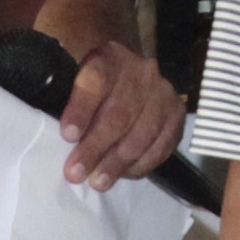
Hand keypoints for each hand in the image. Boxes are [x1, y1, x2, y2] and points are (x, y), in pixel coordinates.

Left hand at [57, 39, 188, 188]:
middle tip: (76, 173)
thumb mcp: (77, 79)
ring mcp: (163, 94)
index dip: (81, 110)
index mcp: (109, 57)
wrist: (129, 75)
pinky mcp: (177, 116)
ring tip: (98, 182)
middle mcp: (141, 72)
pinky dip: (140, 165)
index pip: (96, 82)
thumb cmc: (95, 86)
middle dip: (96, 148)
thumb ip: (67, 101)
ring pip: (141, 134)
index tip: (67, 136)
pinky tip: (122, 174)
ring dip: (117, 163)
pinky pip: (160, 147)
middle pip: (119, 114)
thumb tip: (62, 139)